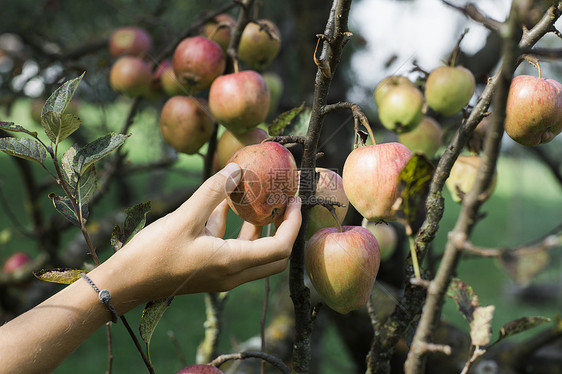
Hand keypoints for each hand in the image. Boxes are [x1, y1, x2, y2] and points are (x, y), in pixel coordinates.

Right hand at [91, 163, 301, 309]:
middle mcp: (232, 274)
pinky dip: (237, 231)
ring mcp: (221, 275)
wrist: (125, 283)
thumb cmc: (153, 253)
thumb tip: (236, 169)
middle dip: (285, 230)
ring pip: (256, 255)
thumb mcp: (184, 217)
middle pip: (276, 257)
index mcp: (231, 263)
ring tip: (262, 201)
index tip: (294, 200)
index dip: (292, 223)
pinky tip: (227, 205)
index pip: (280, 247)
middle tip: (285, 204)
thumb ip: (212, 192)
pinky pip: (234, 251)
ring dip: (262, 230)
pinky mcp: (209, 270)